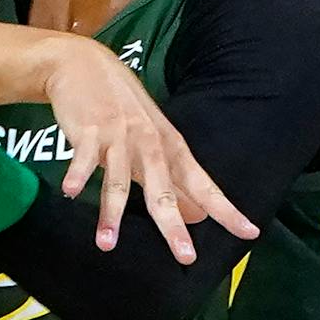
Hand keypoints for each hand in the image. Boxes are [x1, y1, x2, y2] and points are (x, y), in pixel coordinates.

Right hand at [38, 37, 259, 260]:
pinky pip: (83, 157)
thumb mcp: (154, 141)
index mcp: (169, 148)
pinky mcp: (88, 130)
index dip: (225, 209)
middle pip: (163, 190)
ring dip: (110, 214)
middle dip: (173, 224)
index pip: (203, 184)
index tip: (248, 233)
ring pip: (117, 180)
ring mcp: (118, 135)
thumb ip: (172, 180)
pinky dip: (78, 175)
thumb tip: (196, 214)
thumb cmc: (121, 107)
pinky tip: (71, 192)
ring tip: (106, 244)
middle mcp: (149, 143)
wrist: (84, 64)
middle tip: (185, 255)